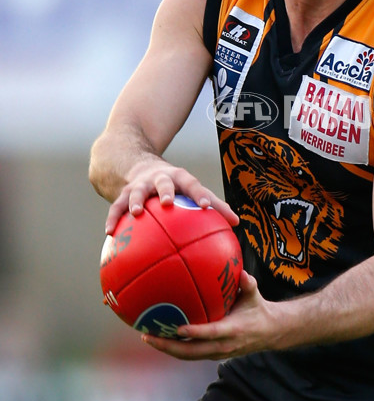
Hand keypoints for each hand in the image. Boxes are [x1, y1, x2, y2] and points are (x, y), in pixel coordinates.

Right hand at [104, 158, 238, 233]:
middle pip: (164, 183)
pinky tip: (109, 233)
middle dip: (166, 191)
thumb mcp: (192, 190)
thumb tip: (237, 223)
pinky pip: (116, 206)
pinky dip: (113, 218)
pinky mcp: (123, 193)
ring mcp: (140, 185)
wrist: (141, 167)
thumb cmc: (176, 186)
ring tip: (135, 214)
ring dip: (135, 202)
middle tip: (167, 203)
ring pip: (136, 192)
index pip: (193, 184)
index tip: (207, 206)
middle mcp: (160, 179)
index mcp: (180, 178)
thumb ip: (214, 205)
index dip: (200, 194)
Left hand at [140, 272, 277, 360]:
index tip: (178, 328)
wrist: (269, 332)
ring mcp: (216, 352)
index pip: (211, 333)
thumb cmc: (258, 310)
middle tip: (148, 336)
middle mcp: (223, 345)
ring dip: (167, 349)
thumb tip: (240, 272)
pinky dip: (175, 349)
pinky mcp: (212, 354)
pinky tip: (161, 338)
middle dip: (168, 346)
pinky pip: (191, 354)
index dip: (195, 332)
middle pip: (191, 351)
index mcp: (232, 330)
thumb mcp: (255, 295)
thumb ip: (248, 283)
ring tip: (148, 338)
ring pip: (188, 355)